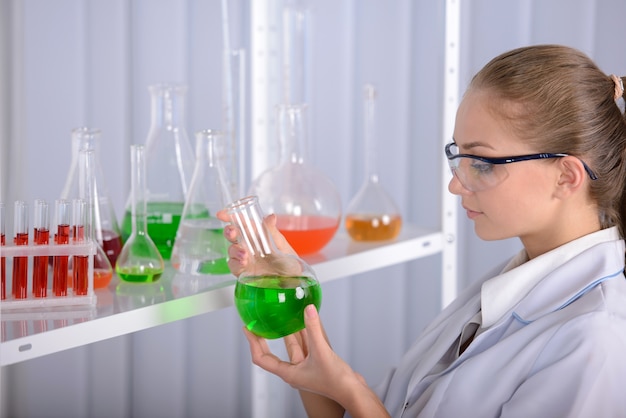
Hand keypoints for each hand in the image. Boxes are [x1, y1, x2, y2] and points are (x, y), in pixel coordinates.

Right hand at [217, 209, 297, 276]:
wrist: (292, 279)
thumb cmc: (288, 260)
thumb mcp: (282, 244)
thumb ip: (272, 232)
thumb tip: (271, 217)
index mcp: (257, 234)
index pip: (242, 222)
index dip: (231, 217)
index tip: (222, 214)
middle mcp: (248, 244)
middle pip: (233, 234)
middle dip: (229, 232)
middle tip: (233, 233)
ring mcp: (244, 257)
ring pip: (232, 249)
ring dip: (235, 250)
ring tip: (245, 254)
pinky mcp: (243, 270)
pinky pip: (234, 265)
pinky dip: (236, 263)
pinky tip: (244, 262)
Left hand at [244, 305, 388, 416]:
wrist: (353, 391)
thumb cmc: (336, 382)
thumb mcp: (321, 352)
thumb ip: (313, 329)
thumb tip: (308, 310)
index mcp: (289, 374)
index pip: (262, 359)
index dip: (253, 344)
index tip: (248, 330)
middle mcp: (295, 371)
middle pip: (275, 352)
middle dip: (267, 337)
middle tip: (259, 323)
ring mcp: (306, 368)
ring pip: (293, 347)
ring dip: (288, 333)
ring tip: (281, 318)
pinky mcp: (316, 364)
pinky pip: (306, 346)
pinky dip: (305, 335)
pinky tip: (306, 323)